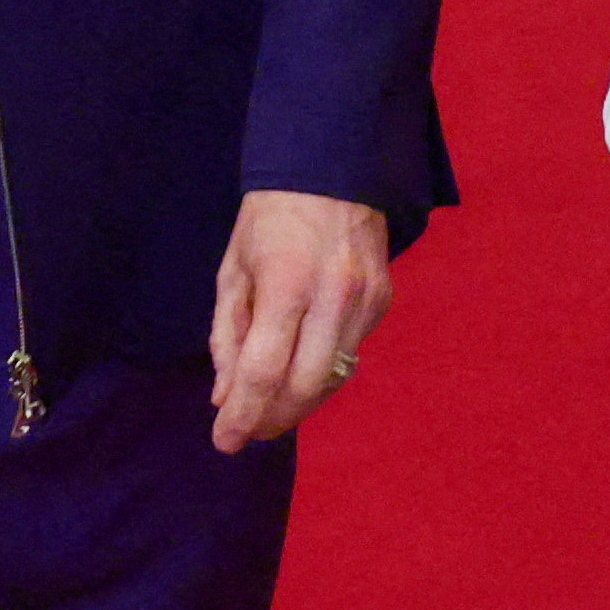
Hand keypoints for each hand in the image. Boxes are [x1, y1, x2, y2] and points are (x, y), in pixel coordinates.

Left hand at [207, 190, 389, 449]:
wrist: (333, 168)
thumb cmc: (271, 218)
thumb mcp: (234, 269)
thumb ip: (228, 335)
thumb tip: (226, 397)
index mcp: (286, 282)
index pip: (264, 369)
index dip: (243, 414)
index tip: (225, 441)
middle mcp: (333, 295)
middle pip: (304, 386)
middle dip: (273, 418)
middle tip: (248, 430)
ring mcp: (366, 300)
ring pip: (333, 380)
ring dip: (299, 403)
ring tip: (270, 409)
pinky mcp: (384, 302)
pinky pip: (351, 357)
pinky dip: (323, 375)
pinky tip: (301, 372)